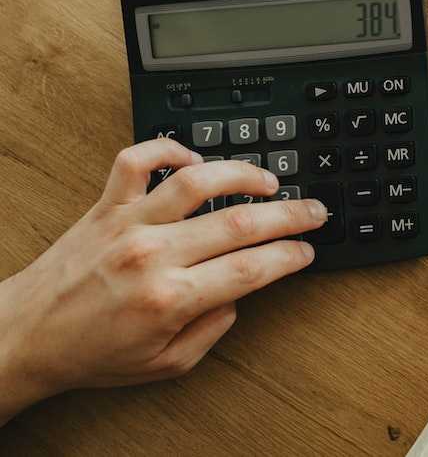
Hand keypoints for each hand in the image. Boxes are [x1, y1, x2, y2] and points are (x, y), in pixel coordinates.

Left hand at [0, 139, 326, 424]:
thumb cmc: (89, 352)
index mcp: (170, 299)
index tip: (306, 250)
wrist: (24, 336)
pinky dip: (168, 150)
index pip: (252, 267)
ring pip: (197, 182)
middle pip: (240, 221)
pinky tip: (193, 159)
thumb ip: (212, 331)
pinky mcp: (104, 207)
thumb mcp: (165, 364)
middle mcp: (152, 255)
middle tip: (313, 211)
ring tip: (267, 179)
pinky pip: (136, 161)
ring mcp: (128, 224)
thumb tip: (239, 294)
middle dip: (289, 214)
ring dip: (242, 174)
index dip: (290, 255)